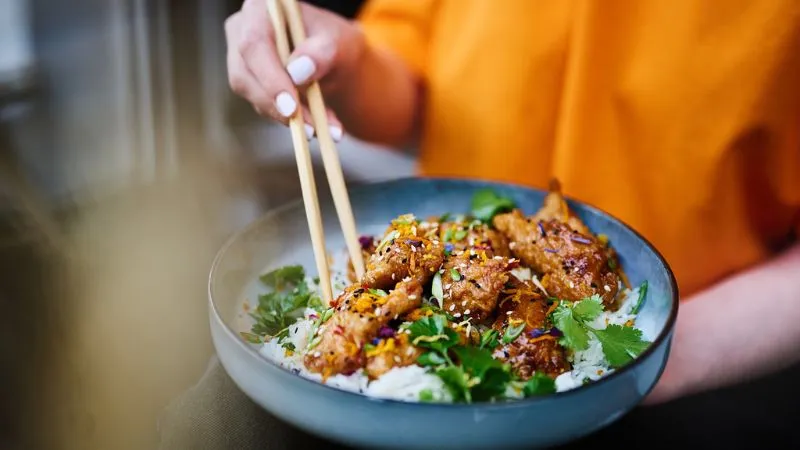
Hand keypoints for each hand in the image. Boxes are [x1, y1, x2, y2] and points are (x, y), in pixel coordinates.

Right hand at [224, 0, 365, 139]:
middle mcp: (242, 31)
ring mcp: (241, 58)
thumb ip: (323, 53)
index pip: (254, 44)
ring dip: (285, 116)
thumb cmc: (336, 43)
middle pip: (244, 73)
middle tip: (308, 127)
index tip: (291, 106)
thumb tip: (298, 71)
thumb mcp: (340, 43)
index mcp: (261, 10)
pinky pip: (262, 106)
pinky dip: (290, 120)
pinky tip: (316, 125)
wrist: (336, 59)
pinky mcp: (249, 83)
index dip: (269, 77)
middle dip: (275, 104)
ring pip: (251, 94)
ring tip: (319, 128)